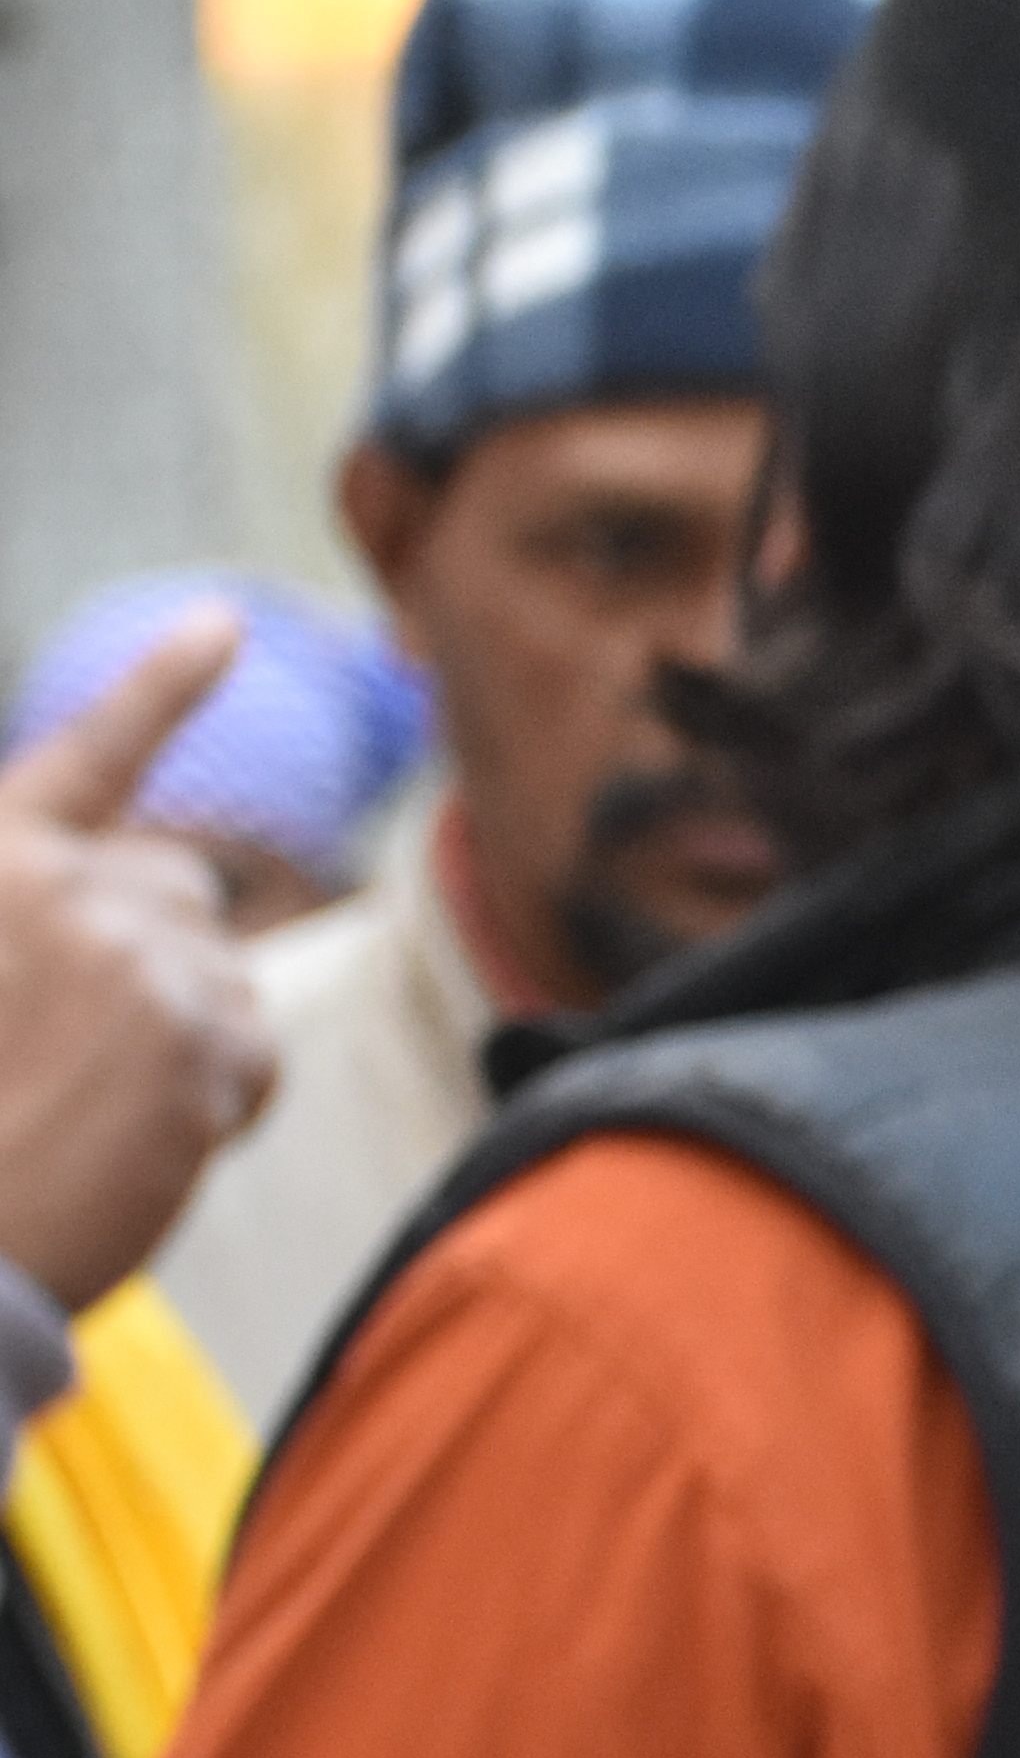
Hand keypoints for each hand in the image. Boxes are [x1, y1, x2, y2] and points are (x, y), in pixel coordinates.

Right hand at [0, 609, 275, 1319]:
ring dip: (191, 1036)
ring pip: (225, 975)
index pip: (90, 755)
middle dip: (161, 959)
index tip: (225, 620)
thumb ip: (45, 920)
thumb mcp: (0, 985)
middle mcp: (63, 884)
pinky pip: (256, 1051)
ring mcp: (135, 949)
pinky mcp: (201, 1028)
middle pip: (179, 888)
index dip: (162, 687)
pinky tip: (148, 1137)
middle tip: (84, 1054)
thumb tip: (160, 888)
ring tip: (99, 1105)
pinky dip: (222, 1100)